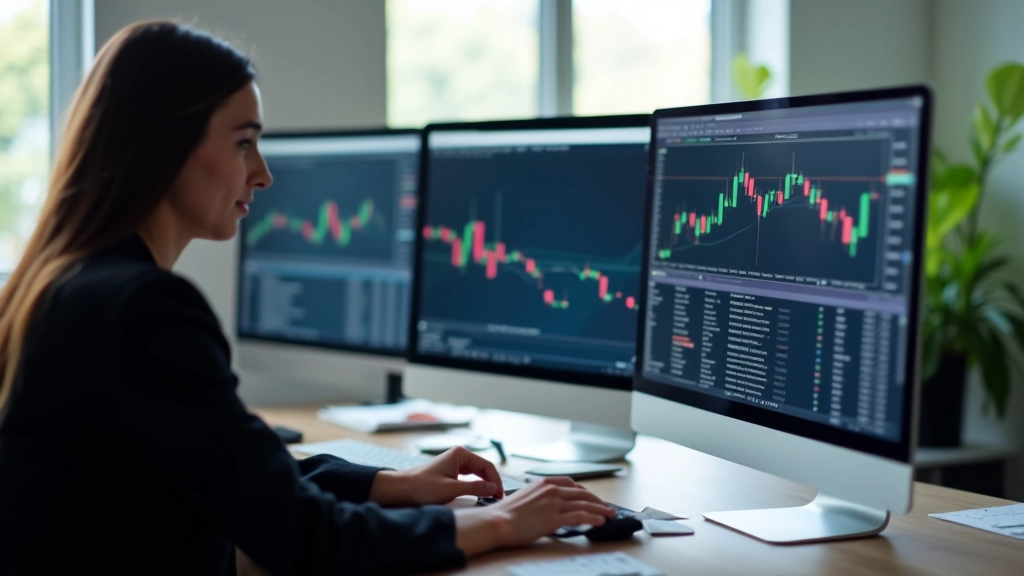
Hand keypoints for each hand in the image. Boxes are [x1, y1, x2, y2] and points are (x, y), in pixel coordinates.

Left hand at [368, 446, 502, 506]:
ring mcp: (453, 463)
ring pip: (476, 473)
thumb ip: (475, 488)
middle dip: (492, 482)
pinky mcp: (449, 472)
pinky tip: (477, 494)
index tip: (500, 495)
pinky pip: (468, 477)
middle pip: (483, 468)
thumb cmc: (422, 487)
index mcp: (460, 454)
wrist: (400, 489)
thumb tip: (494, 488)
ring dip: (484, 484)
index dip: (496, 481)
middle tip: (498, 498)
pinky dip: (475, 485)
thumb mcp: (451, 489)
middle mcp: (458, 455)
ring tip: (490, 498)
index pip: (487, 465)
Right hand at [453, 477, 614, 556]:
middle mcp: (551, 490)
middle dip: (597, 500)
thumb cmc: (505, 513)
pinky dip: (593, 518)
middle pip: (582, 493)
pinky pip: (580, 517)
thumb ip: (540, 496)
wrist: (496, 522)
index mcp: (543, 482)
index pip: (571, 483)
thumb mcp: (524, 496)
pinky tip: (600, 522)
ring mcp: (553, 503)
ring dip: (601, 510)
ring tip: (610, 515)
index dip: (584, 491)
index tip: (591, 497)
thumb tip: (550, 505)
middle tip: (607, 507)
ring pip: (585, 504)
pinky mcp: (554, 518)